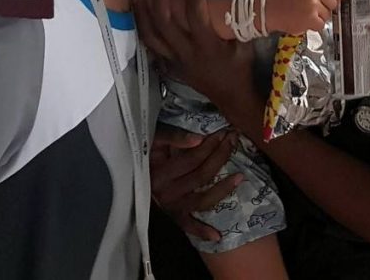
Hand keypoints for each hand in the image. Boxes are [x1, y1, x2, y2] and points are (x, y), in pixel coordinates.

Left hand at [134, 0, 253, 104]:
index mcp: (207, 46)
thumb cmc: (240, 68)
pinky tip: (138, 15)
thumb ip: (238, 22)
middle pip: (164, 21)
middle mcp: (186, 53)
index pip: (195, 14)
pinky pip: (150, 48)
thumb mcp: (245, 44)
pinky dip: (143, 31)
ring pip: (150, 34)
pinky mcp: (169, 67)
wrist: (231, 97)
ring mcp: (174, 61)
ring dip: (141, 11)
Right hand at [150, 126, 242, 241]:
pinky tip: (217, 236)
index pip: (193, 158)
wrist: (129, 175)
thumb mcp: (154, 140)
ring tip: (240, 175)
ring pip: (203, 199)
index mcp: (160, 173)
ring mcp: (171, 206)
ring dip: (223, 188)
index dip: (210, 144)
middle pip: (202, 175)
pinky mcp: (174, 216)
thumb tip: (198, 138)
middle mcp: (166, 192)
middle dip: (220, 156)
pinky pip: (189, 226)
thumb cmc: (144, 153)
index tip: (223, 132)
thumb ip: (173, 138)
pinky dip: (201, 232)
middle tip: (233, 141)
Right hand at [266, 0, 344, 34]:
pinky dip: (314, 25)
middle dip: (326, 7)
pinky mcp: (310, 18)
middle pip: (334, 2)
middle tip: (312, 7)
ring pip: (328, 15)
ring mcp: (312, 4)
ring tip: (305, 13)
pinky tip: (304, 20)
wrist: (270, 9)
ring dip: (319, 17)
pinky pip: (322, 25)